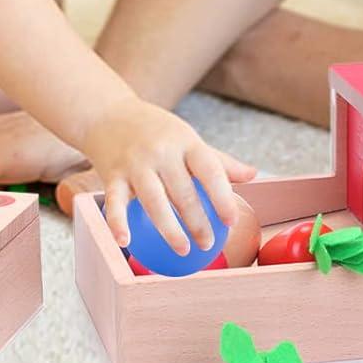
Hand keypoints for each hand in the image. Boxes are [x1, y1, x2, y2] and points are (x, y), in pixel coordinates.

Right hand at [81, 99, 256, 253]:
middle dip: (198, 222)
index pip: (210, 170)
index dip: (222, 197)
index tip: (231, 221)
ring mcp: (136, 163)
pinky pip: (115, 202)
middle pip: (183, 191)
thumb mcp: (188, 138)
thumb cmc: (157, 131)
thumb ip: (218, 160)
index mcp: (186, 142)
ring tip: (183, 249)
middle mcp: (162, 151)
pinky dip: (118, 222)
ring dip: (169, 228)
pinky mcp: (112, 174)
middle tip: (208, 245)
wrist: (109, 114)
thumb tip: (253, 175)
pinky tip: (125, 241)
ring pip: (154, 200)